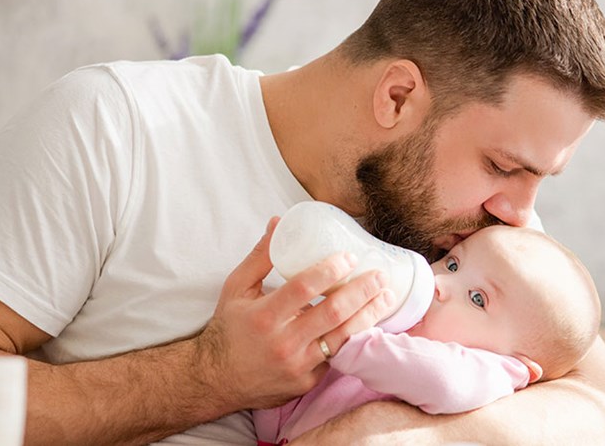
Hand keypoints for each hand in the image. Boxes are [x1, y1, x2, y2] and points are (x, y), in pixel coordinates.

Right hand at [193, 217, 394, 410]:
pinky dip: (354, 338)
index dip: (330, 270)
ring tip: (386, 297)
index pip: (304, 288)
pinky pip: (337, 358)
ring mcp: (298, 366)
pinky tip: (369, 322)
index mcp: (264, 316)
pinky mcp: (307, 382)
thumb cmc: (228, 329)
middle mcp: (283, 343)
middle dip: (362, 291)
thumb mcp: (236, 288)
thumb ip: (260, 256)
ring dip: (369, 315)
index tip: (350, 257)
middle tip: (380, 275)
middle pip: (333, 313)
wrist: (218, 380)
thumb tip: (278, 222)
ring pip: (343, 338)